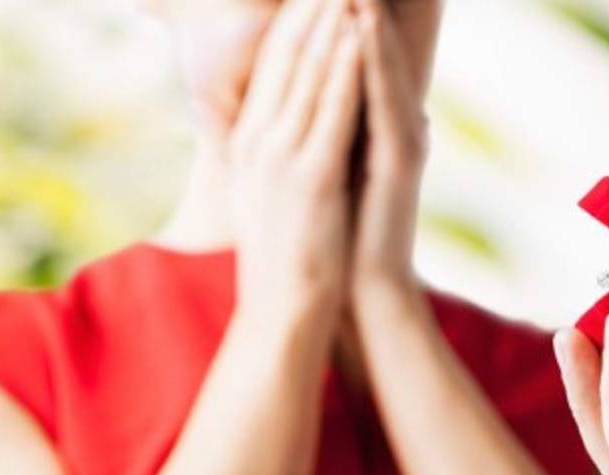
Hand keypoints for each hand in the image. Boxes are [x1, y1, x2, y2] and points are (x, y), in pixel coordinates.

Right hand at [218, 0, 363, 318]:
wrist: (283, 312)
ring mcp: (281, 158)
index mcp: (249, 146)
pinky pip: (331, 109)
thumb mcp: (269, 197)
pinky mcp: (310, 176)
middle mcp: (258, 143)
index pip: (271, 69)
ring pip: (307, 73)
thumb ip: (275, 158)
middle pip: (285, 57)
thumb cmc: (286, 259)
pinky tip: (358, 34)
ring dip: (328, 22)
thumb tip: (286, 131)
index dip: (291, 24)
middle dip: (309, 8)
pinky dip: (346, 67)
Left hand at [350, 0, 429, 295]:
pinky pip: (382, 98)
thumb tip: (334, 92)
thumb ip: (340, 124)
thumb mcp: (334, 162)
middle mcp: (395, 120)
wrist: (364, 289)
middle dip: (364, 1)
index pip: (359, 49)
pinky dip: (372, 59)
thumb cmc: (344, 229)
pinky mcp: (400, 159)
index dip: (347, 8)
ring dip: (370, 11)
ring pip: (383, 61)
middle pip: (377, 44)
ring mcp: (401, 137)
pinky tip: (362, 24)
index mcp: (375, 121)